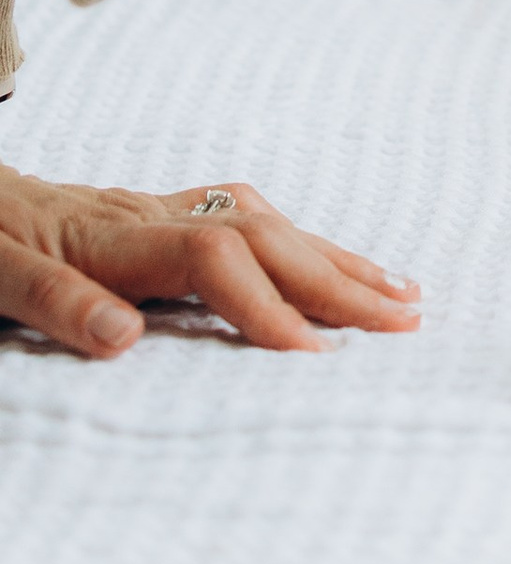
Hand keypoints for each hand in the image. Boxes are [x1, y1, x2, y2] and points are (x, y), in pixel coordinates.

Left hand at [0, 161, 422, 357]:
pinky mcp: (157, 214)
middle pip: (261, 236)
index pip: (214, 260)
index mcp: (112, 237)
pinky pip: (248, 220)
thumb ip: (53, 305)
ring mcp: (158, 209)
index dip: (268, 304)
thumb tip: (123, 337)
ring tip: (400, 289)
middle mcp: (149, 215)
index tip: (315, 354)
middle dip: (337, 279)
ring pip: (265, 223)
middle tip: (404, 320)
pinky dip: (299, 242)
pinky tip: (325, 259)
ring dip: (334, 258)